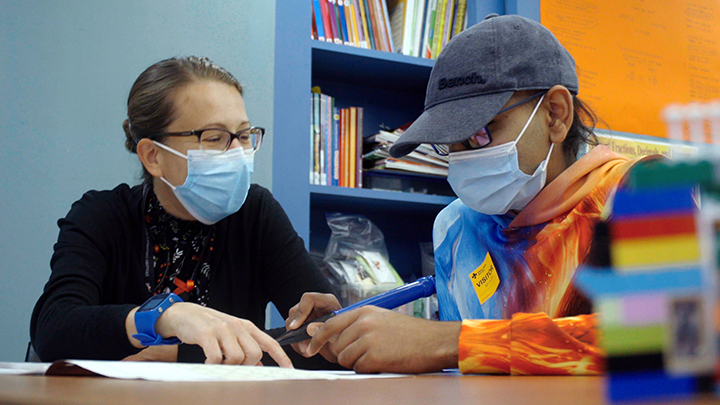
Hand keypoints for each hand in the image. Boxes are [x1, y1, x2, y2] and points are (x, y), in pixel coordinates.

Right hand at [128, 303, 291, 366]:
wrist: (184, 314)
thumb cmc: (209, 326)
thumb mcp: (231, 334)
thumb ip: (245, 347)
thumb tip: (259, 367)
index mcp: (246, 327)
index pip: (269, 343)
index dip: (281, 357)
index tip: (289, 369)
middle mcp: (237, 327)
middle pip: (254, 355)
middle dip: (245, 365)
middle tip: (231, 365)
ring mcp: (222, 330)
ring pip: (237, 358)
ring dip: (227, 365)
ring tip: (217, 361)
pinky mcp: (206, 334)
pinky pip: (216, 358)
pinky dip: (212, 364)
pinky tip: (208, 361)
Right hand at [285, 292, 341, 362]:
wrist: (348, 343)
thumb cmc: (347, 335)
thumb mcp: (340, 331)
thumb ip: (325, 328)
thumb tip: (308, 330)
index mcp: (328, 301)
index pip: (308, 299)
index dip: (301, 312)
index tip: (296, 327)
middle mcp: (315, 306)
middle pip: (296, 311)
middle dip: (296, 329)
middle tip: (302, 345)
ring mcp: (308, 315)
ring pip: (291, 323)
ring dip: (295, 338)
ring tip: (305, 350)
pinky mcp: (303, 326)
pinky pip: (292, 332)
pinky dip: (296, 343)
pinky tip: (304, 350)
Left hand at [302, 306, 460, 373]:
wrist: (435, 342)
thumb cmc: (412, 334)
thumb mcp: (382, 321)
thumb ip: (355, 326)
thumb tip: (319, 332)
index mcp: (364, 312)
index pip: (329, 325)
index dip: (318, 338)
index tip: (311, 347)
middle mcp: (363, 323)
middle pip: (336, 346)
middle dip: (346, 354)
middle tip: (365, 355)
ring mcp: (367, 339)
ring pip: (345, 359)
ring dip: (357, 362)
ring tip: (379, 356)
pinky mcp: (373, 357)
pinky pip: (358, 369)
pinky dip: (368, 370)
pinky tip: (384, 362)